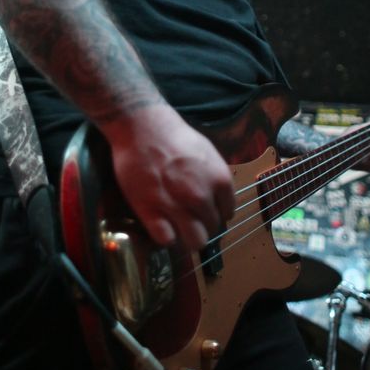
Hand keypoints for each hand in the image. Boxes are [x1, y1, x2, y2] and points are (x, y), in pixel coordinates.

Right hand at [103, 105, 235, 251]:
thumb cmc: (175, 137)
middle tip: (190, 217)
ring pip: (195, 241)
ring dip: (189, 238)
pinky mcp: (151, 212)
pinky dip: (167, 237)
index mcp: (220, 181)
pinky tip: (163, 226)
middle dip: (203, 225)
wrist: (142, 128)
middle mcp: (201, 197)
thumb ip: (215, 178)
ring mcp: (177, 207)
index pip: (227, 212)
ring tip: (179, 228)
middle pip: (212, 229)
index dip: (216, 212)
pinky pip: (167, 240)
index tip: (206, 210)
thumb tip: (218, 199)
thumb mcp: (207, 153)